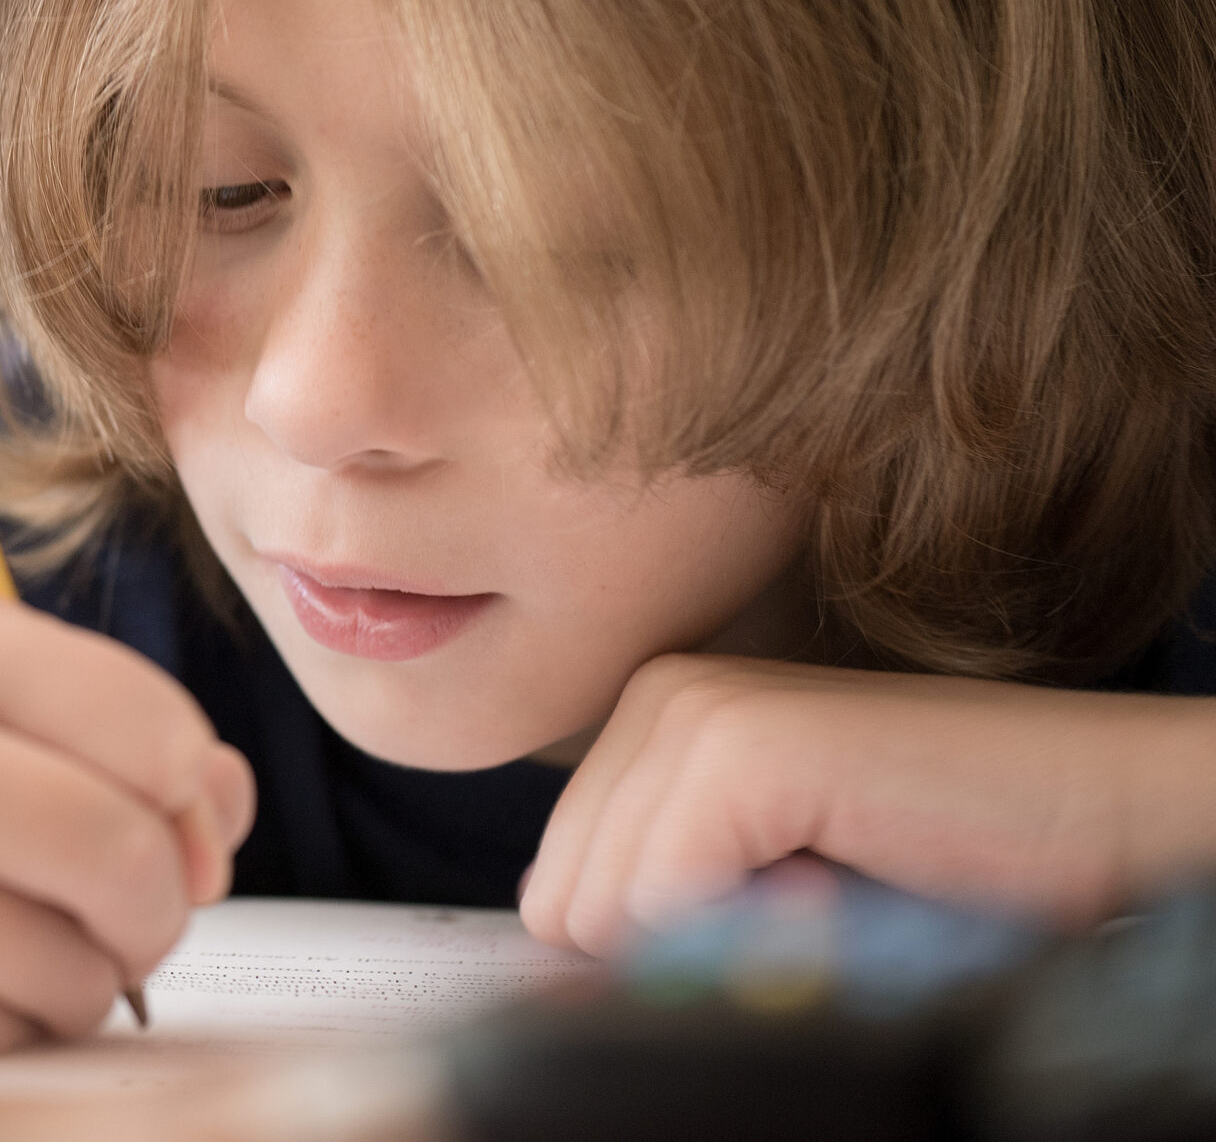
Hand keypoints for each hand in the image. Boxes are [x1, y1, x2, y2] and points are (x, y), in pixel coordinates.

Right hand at [0, 587, 255, 1060]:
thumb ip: (107, 733)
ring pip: (87, 969)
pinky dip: (7, 1030)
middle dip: (153, 910)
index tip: (165, 826)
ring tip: (0, 939)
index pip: (161, 729)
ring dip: (78, 981)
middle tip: (111, 914)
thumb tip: (222, 810)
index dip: (193, 802)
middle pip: (135, 855)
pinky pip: (12, 1038)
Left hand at [518, 654, 1215, 957]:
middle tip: (816, 902)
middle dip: (681, 949)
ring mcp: (695, 708)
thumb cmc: (959, 870)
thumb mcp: (769, 891)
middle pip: (568, 907)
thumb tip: (550, 970)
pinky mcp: (743, 749)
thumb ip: (656, 914)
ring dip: (727, 946)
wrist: (1117, 821)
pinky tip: (845, 883)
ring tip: (837, 887)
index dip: (655, 951)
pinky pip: (659, 910)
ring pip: (605, 917)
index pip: (560, 892)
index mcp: (653, 721)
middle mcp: (660, 695)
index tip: (778, 914)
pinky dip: (759, 941)